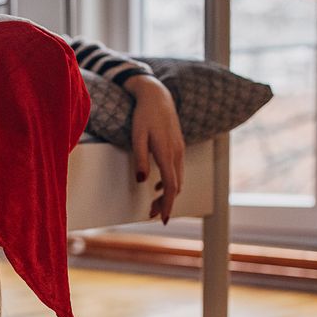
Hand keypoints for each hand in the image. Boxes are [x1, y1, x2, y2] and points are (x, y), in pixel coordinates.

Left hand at [123, 75, 184, 223]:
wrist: (157, 96)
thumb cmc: (143, 116)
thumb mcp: (137, 137)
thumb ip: (140, 159)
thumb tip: (142, 181)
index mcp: (167, 153)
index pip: (170, 187)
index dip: (167, 205)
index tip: (162, 220)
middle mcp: (176, 154)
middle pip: (175, 187)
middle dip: (164, 204)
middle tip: (150, 215)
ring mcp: (179, 150)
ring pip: (177, 179)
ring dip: (167, 194)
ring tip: (152, 204)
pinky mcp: (178, 147)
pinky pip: (176, 170)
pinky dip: (169, 183)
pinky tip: (156, 186)